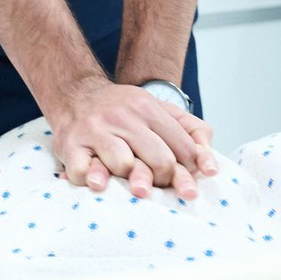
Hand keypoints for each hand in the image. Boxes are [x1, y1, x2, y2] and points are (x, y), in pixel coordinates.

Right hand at [51, 75, 216, 200]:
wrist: (74, 93)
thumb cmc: (122, 111)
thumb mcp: (158, 108)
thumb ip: (192, 130)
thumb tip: (209, 168)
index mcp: (147, 107)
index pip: (183, 150)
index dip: (187, 172)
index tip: (184, 184)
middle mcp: (122, 116)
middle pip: (160, 161)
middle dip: (163, 181)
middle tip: (155, 185)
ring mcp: (95, 130)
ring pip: (124, 166)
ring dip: (128, 180)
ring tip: (126, 180)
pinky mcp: (71, 145)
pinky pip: (86, 173)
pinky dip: (93, 182)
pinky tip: (97, 182)